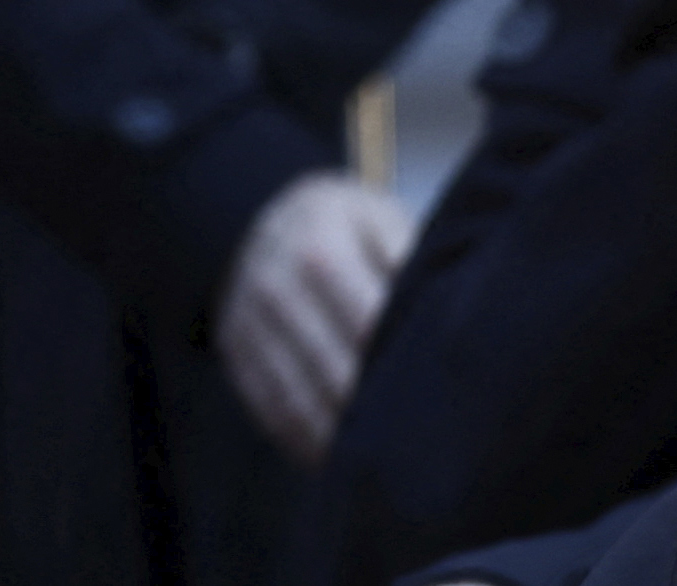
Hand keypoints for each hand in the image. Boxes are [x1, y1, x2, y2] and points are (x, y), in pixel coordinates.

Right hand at [215, 170, 412, 462]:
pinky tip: (340, 458)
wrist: (260, 219)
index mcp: (319, 247)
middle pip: (335, 372)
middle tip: (419, 438)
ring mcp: (248, 324)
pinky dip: (307, 443)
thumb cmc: (341, 225)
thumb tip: (442, 313)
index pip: (367, 324)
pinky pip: (272, 412)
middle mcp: (276, 288)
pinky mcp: (234, 355)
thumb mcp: (377, 218)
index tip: (437, 392)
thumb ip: (408, 260)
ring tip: (385, 459)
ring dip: (342, 439)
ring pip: (301, 402)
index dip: (401, 363)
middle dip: (378, 411)